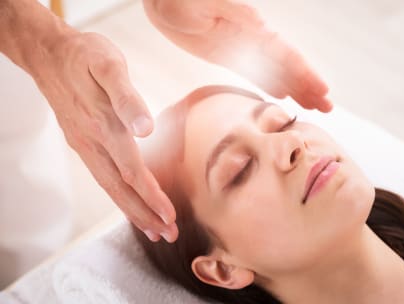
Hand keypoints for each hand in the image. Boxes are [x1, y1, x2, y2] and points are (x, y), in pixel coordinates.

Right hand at [30, 31, 177, 242]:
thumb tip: (145, 128)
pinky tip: (129, 202)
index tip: (170, 215)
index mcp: (103, 125)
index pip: (132, 171)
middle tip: (168, 234)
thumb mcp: (109, 64)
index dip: (151, 196)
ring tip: (154, 229)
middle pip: (120, 188)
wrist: (48, 53)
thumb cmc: (85, 55)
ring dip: (133, 210)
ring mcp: (84, 144)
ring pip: (110, 187)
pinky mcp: (81, 142)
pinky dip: (119, 195)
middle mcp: (92, 141)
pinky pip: (102, 176)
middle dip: (146, 214)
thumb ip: (127, 97)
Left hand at [144, 0, 331, 111]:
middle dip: (308, 86)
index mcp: (251, 26)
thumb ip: (233, 13)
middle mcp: (252, 37)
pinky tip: (281, 94)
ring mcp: (242, 47)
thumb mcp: (208, 4)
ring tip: (312, 107)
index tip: (322, 91)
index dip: (305, 73)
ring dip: (295, 88)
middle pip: (287, 65)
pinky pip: (254, 72)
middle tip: (327, 108)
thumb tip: (261, 26)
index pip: (286, 54)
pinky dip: (270, 83)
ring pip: (274, 71)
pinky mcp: (227, 54)